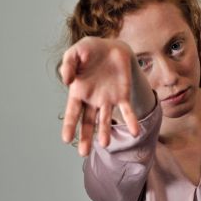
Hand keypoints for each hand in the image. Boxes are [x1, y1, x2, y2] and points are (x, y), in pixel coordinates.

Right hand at [59, 37, 139, 155]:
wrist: (113, 47)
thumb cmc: (90, 51)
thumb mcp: (76, 52)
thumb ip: (68, 64)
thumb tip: (66, 81)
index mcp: (78, 93)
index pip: (72, 113)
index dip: (69, 126)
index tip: (65, 139)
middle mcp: (92, 101)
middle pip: (87, 123)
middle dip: (85, 137)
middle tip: (83, 153)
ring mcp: (107, 101)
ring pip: (105, 121)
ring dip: (105, 132)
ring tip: (105, 144)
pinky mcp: (122, 97)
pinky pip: (127, 112)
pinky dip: (131, 122)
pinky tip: (135, 132)